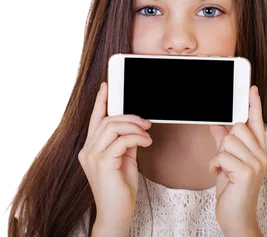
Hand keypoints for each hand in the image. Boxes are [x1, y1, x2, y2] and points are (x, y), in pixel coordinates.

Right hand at [78, 82, 152, 235]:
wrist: (117, 211)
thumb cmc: (121, 187)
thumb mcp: (125, 158)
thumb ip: (126, 140)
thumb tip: (136, 125)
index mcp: (91, 148)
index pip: (95, 119)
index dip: (101, 101)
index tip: (107, 86)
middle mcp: (87, 150)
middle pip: (107, 120)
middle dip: (130, 116)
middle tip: (146, 123)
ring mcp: (92, 156)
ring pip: (113, 127)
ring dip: (134, 126)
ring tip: (146, 134)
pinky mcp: (102, 163)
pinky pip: (121, 140)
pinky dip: (137, 138)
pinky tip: (146, 143)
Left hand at [209, 86, 266, 235]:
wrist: (237, 218)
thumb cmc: (233, 191)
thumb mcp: (227, 163)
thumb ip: (224, 142)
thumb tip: (217, 124)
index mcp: (259, 150)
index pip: (257, 122)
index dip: (253, 104)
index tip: (251, 88)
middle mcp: (262, 154)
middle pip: (237, 128)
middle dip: (225, 141)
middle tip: (225, 160)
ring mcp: (257, 163)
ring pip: (228, 141)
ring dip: (219, 155)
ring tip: (222, 169)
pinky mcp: (247, 172)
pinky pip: (222, 155)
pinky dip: (214, 165)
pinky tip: (218, 174)